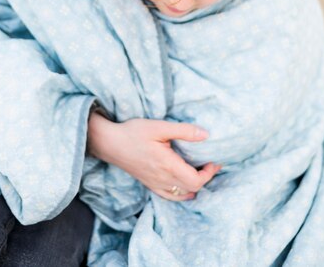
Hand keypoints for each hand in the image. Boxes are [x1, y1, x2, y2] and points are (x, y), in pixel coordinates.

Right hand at [87, 114, 220, 200]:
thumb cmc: (134, 132)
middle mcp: (163, 179)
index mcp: (167, 165)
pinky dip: (182, 193)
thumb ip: (184, 131)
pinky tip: (186, 186)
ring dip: (195, 185)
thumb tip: (206, 135)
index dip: (209, 173)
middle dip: (205, 177)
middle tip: (209, 162)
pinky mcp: (149, 184)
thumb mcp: (159, 126)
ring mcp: (155, 184)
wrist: (110, 143)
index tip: (214, 160)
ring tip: (199, 170)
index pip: (196, 180)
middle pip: (192, 188)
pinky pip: (170, 196)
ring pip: (182, 193)